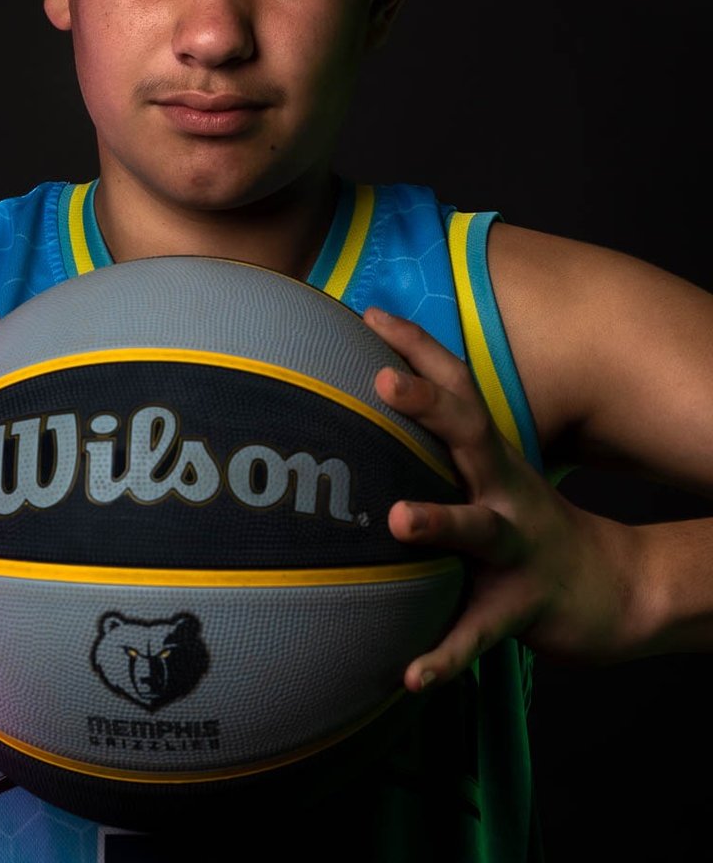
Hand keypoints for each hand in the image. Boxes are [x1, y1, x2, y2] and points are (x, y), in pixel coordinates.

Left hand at [363, 306, 635, 691]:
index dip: (418, 346)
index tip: (370, 311)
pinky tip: (410, 675)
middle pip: (470, 437)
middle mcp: (505, 491)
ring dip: (438, 522)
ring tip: (396, 521)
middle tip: (383, 382)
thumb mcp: (490, 475)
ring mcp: (518, 548)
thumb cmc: (527, 525)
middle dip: (429, 407)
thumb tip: (371, 403)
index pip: (457, 388)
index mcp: (491, 457)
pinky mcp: (522, 607)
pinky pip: (479, 633)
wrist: (617, 590)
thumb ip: (441, 446)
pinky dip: (445, 654)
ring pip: (478, 531)